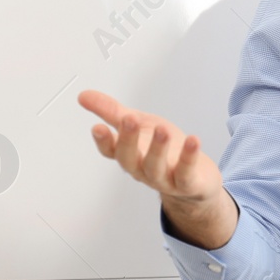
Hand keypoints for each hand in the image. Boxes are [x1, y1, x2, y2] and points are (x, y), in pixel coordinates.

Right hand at [78, 89, 237, 249]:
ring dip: (157, 148)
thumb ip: (111, 111)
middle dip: (128, 140)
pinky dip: (189, 157)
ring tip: (161, 129)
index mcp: (129, 153)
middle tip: (129, 120)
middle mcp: (142, 168)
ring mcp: (163, 178)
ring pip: (155, 167)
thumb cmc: (165, 148)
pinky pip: (186, 173)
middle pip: (129, 159)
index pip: (111, 150)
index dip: (103, 141)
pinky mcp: (186, 183)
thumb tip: (84, 96)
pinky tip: (192, 140)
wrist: (195, 178)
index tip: (98, 127)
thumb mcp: (138, 123)